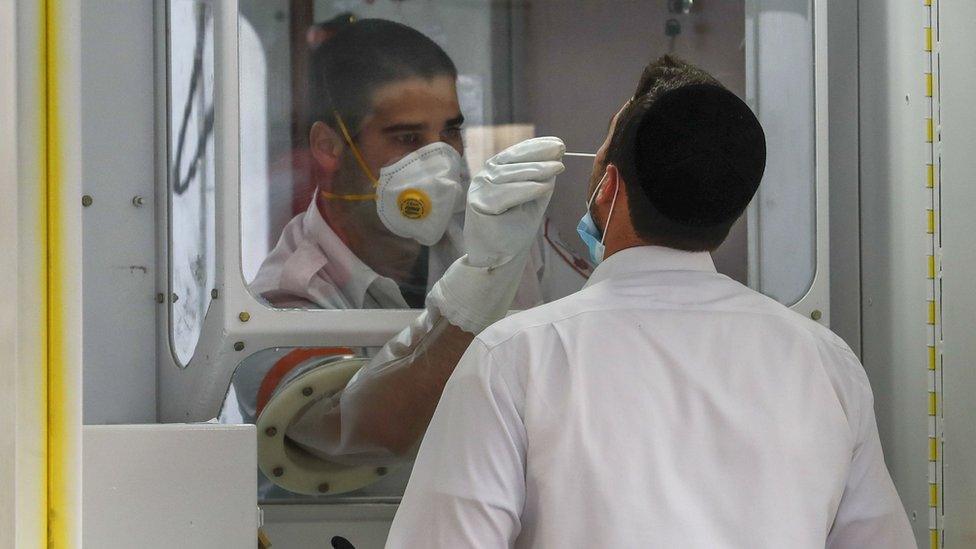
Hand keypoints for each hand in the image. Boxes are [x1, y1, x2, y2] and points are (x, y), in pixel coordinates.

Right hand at [464, 137, 564, 267]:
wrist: (498, 257)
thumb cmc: (513, 228)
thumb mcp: (532, 200)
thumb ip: (539, 181)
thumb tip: (554, 160)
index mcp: (494, 172)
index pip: (514, 154)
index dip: (535, 146)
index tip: (557, 142)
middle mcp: (484, 178)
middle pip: (512, 161)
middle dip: (538, 155)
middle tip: (561, 150)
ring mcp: (479, 190)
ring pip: (509, 176)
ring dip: (536, 170)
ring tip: (558, 168)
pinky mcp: (480, 205)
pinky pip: (506, 194)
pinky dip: (526, 189)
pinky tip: (544, 187)